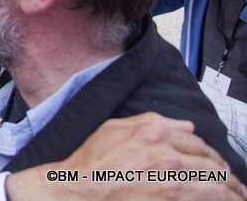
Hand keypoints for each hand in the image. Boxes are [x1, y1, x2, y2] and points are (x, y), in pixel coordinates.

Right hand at [6, 113, 245, 199]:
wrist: (80, 189)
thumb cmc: (92, 161)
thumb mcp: (115, 128)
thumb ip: (150, 120)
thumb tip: (184, 125)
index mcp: (155, 131)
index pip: (196, 140)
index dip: (209, 153)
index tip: (216, 162)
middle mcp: (168, 154)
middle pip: (211, 162)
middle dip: (226, 173)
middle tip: (233, 182)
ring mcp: (173, 181)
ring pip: (216, 184)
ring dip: (232, 190)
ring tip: (237, 195)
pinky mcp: (172, 199)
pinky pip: (207, 199)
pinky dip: (221, 200)